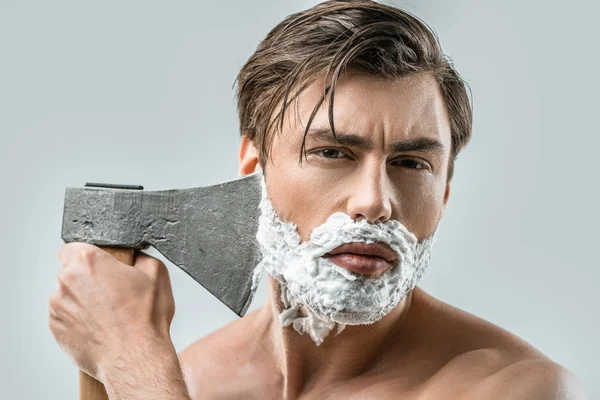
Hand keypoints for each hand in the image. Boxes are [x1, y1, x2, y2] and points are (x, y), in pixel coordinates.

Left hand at [49, 242, 175, 381]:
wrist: (135, 358)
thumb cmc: (145, 319)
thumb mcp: (157, 274)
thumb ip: (141, 257)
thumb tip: (136, 256)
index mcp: (89, 261)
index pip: (73, 246)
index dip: (89, 256)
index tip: (102, 267)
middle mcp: (67, 280)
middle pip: (70, 272)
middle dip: (88, 279)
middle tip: (111, 292)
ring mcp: (58, 306)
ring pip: (67, 295)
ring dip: (82, 300)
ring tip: (107, 314)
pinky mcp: (56, 328)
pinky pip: (64, 317)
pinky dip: (77, 320)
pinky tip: (98, 327)